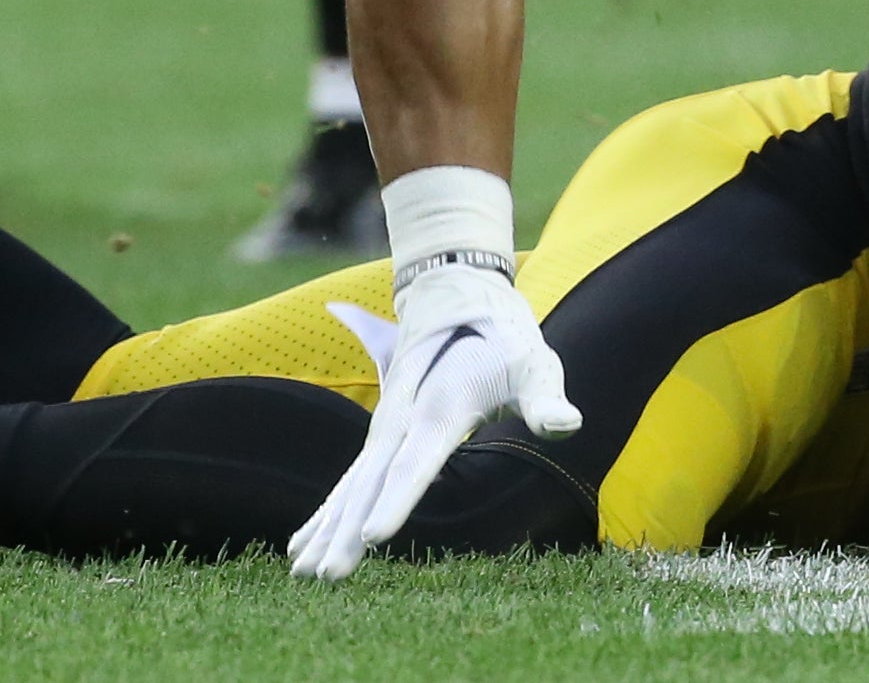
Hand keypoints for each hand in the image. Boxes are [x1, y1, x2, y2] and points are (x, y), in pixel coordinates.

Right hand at [286, 261, 578, 579]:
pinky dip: (325, 512)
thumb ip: (545, 399)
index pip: (414, 463)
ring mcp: (386, 428)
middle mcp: (402, 421)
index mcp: (439, 408)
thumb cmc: (505, 337)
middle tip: (324, 576)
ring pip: (351, 486)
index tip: (373, 536)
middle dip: (346, 532)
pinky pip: (349, 481)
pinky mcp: (382, 436)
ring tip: (303, 572)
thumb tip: (568, 425)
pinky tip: (300, 546)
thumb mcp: (534, 362)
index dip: (396, 501)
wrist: (457, 293)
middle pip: (370, 484)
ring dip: (326, 528)